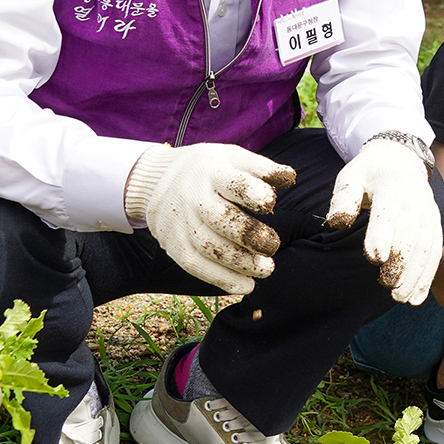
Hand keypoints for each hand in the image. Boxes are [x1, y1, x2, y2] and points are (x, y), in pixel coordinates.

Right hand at [127, 144, 294, 295]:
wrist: (154, 179)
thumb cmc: (207, 169)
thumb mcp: (231, 157)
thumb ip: (261, 168)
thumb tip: (289, 177)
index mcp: (211, 172)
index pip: (232, 183)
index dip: (253, 193)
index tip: (270, 202)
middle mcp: (193, 197)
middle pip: (219, 219)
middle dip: (249, 236)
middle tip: (273, 246)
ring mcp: (180, 223)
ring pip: (208, 247)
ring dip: (240, 263)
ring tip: (266, 269)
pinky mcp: (173, 244)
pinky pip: (195, 265)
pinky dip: (221, 279)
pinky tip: (246, 286)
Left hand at [329, 138, 443, 305]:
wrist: (401, 161)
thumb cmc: (368, 174)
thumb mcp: (351, 176)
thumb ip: (344, 198)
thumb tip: (338, 222)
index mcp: (391, 187)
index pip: (388, 212)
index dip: (383, 234)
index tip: (375, 257)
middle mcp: (415, 201)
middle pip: (412, 233)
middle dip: (402, 261)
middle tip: (389, 286)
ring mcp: (429, 214)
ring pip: (427, 247)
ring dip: (416, 274)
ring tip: (402, 298)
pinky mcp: (435, 226)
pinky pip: (434, 253)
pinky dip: (427, 276)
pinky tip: (416, 297)